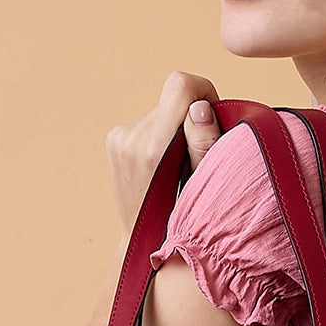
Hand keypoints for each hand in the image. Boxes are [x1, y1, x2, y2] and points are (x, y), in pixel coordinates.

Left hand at [106, 71, 221, 240]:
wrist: (144, 241)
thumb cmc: (183, 219)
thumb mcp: (205, 183)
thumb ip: (205, 142)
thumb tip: (199, 106)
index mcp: (153, 147)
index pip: (180, 84)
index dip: (204, 92)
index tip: (211, 120)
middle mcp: (130, 137)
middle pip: (173, 99)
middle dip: (190, 120)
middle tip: (194, 155)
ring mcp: (118, 137)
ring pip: (161, 112)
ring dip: (174, 131)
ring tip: (177, 166)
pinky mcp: (114, 138)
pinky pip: (148, 122)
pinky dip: (160, 137)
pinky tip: (162, 165)